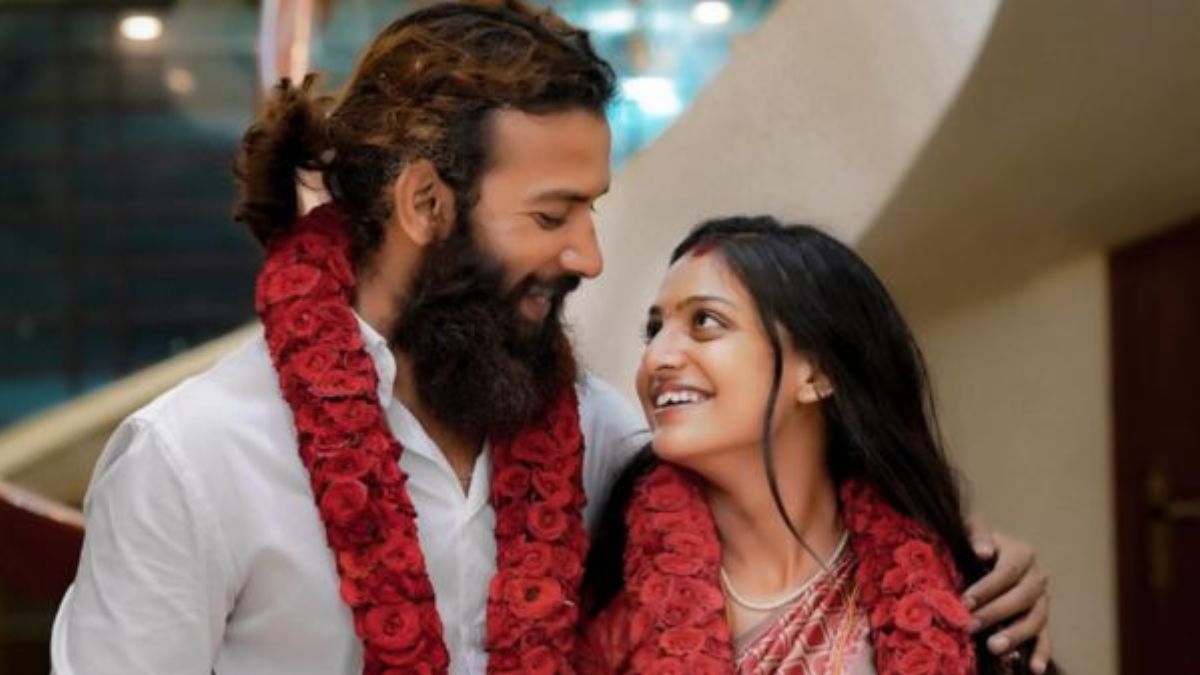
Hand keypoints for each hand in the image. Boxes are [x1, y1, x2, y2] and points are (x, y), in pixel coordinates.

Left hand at [963, 517, 1051, 673]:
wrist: (985, 552)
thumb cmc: (975, 542)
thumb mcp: (972, 529)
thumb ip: (977, 534)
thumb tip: (983, 551)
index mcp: (1022, 553)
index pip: (1006, 572)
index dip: (986, 588)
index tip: (965, 601)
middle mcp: (1037, 577)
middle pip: (1021, 598)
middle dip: (995, 613)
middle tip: (970, 626)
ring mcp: (1042, 600)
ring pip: (1034, 620)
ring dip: (1015, 636)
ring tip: (993, 648)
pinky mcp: (1041, 619)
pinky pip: (1045, 637)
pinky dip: (1041, 653)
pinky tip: (1033, 669)